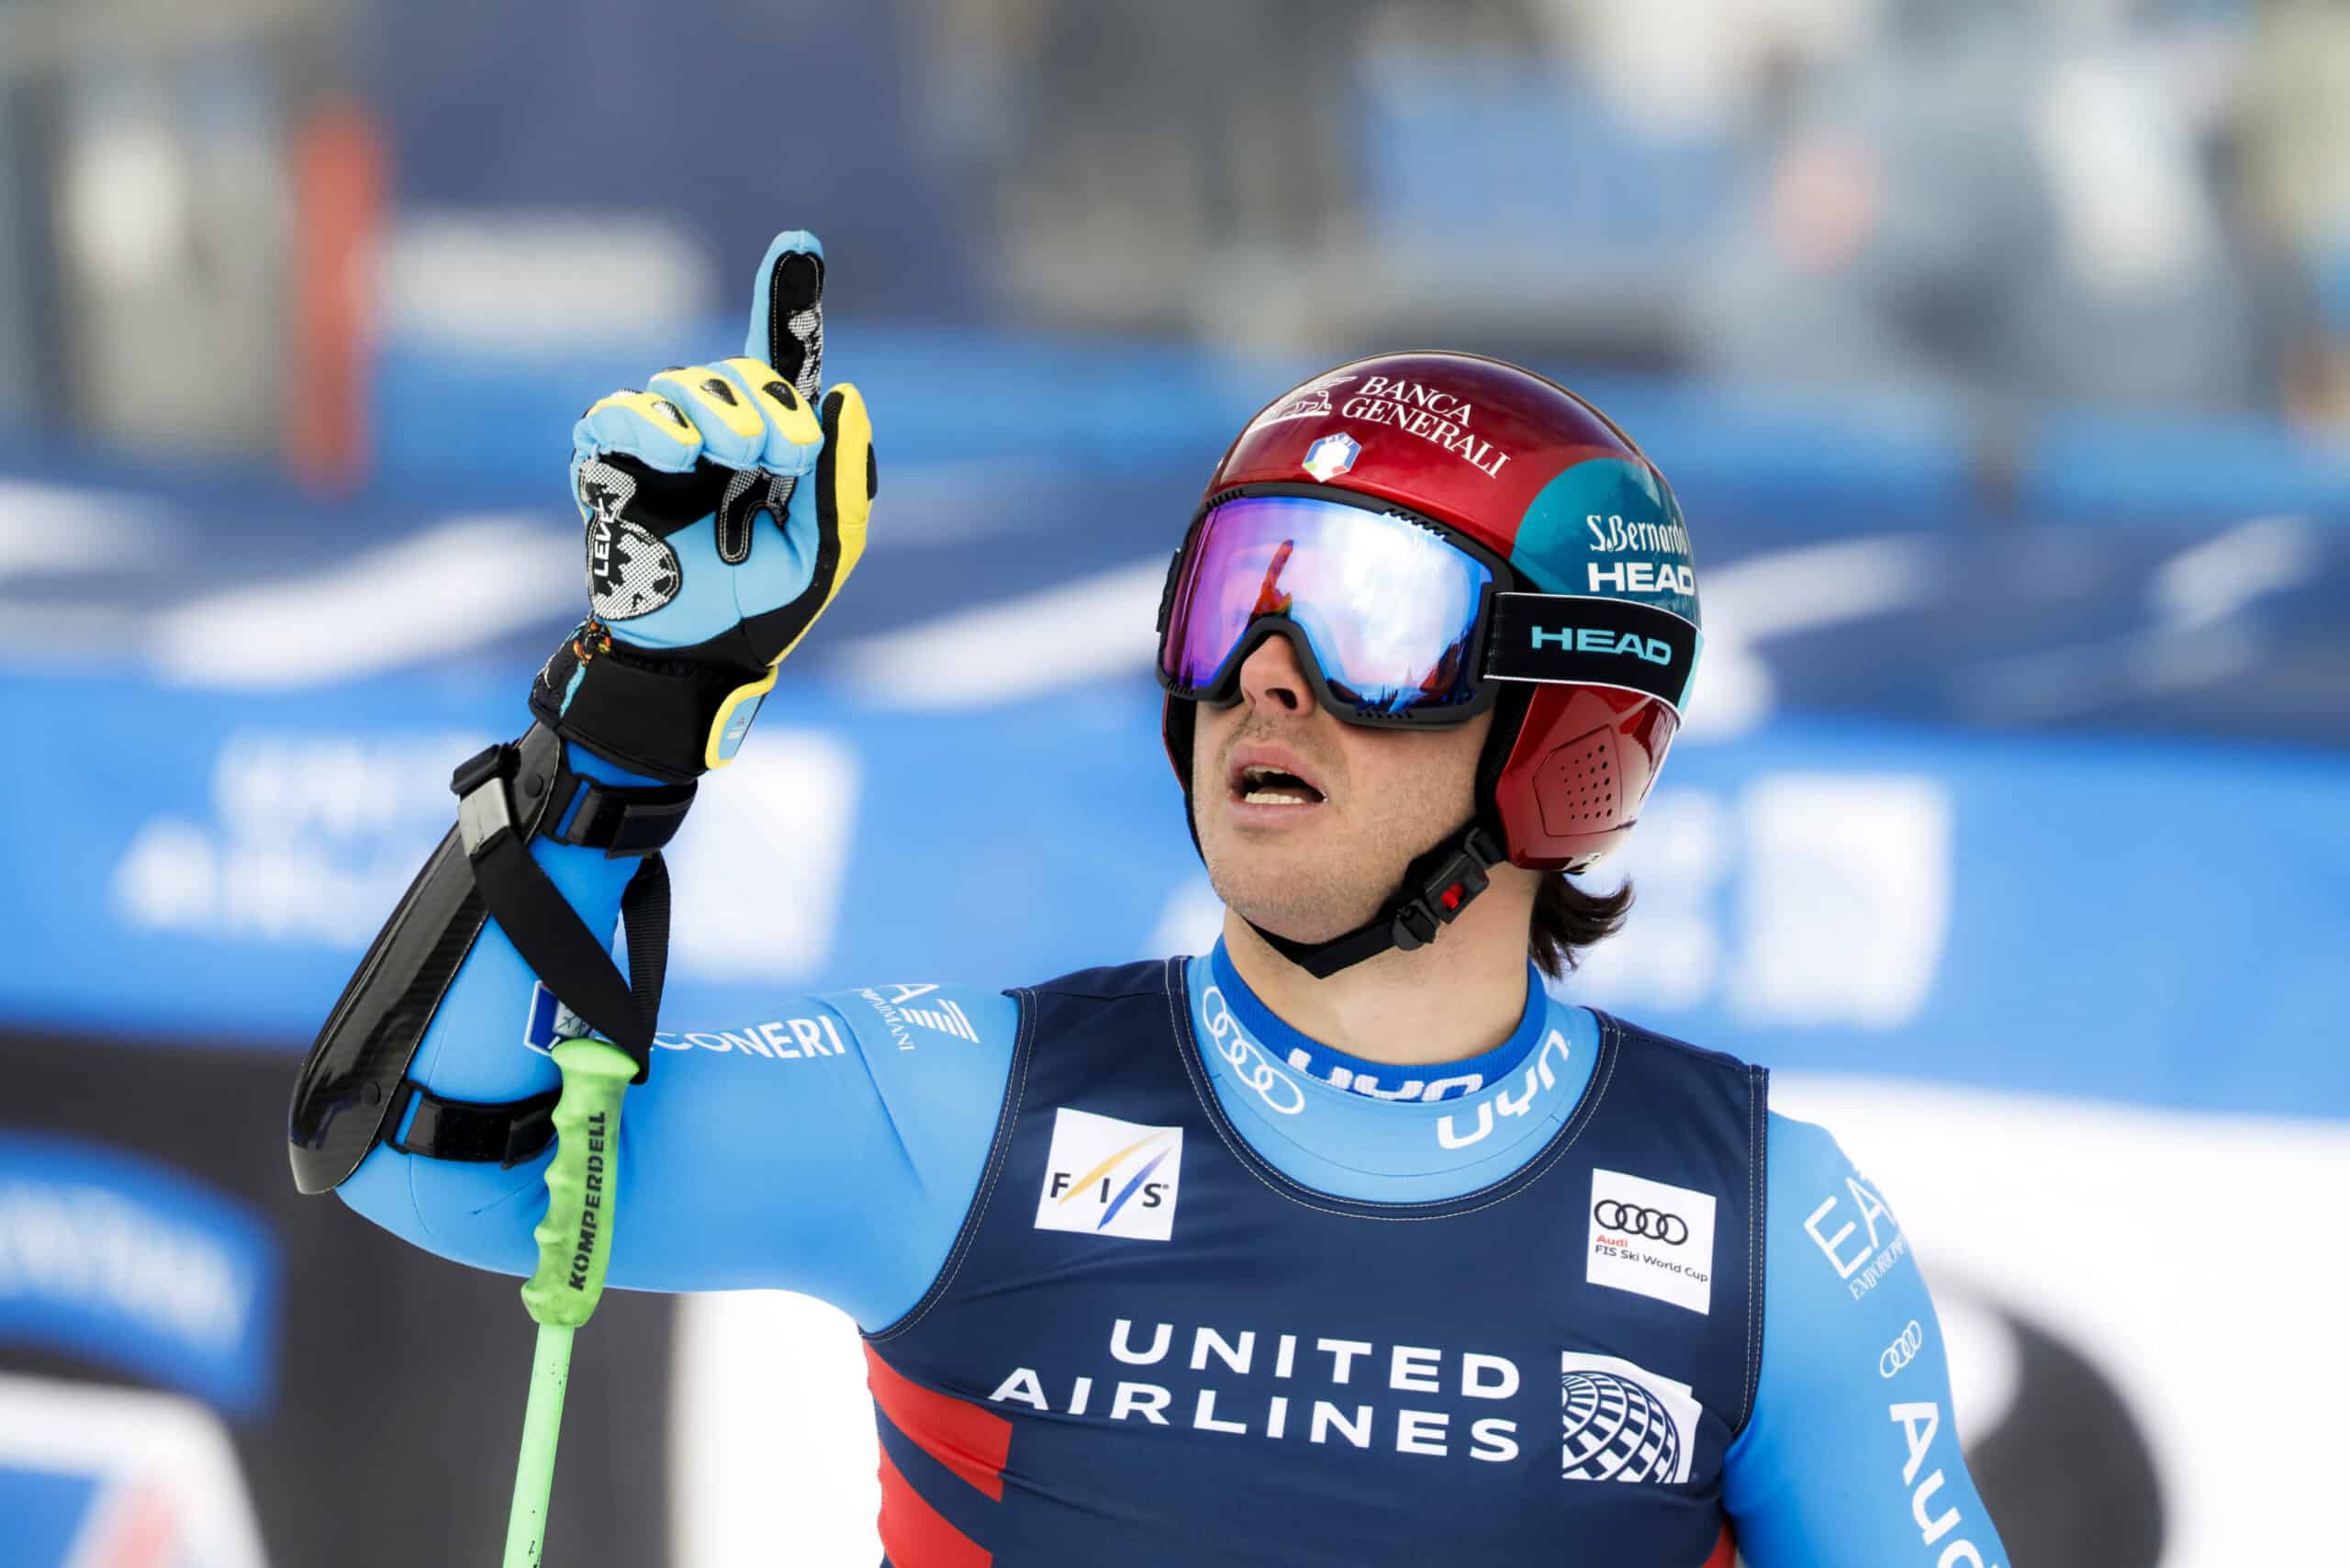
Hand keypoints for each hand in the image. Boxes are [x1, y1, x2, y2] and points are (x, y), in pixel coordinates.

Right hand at [529, 231, 875, 780]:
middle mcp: (714, 431)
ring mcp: (658, 444)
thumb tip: (844, 394)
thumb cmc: (761, 609)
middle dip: (769, 401)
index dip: (788, 300)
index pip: (781, 359)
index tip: (800, 241)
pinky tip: (684, 453)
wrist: (694, 660)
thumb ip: (841, 482)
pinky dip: (652, 423)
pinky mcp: (608, 464)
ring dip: (720, 411)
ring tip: (736, 458)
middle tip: (786, 454)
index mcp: (771, 444)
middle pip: (739, 371)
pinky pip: (619, 413)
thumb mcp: (825, 553)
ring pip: (683, 383)